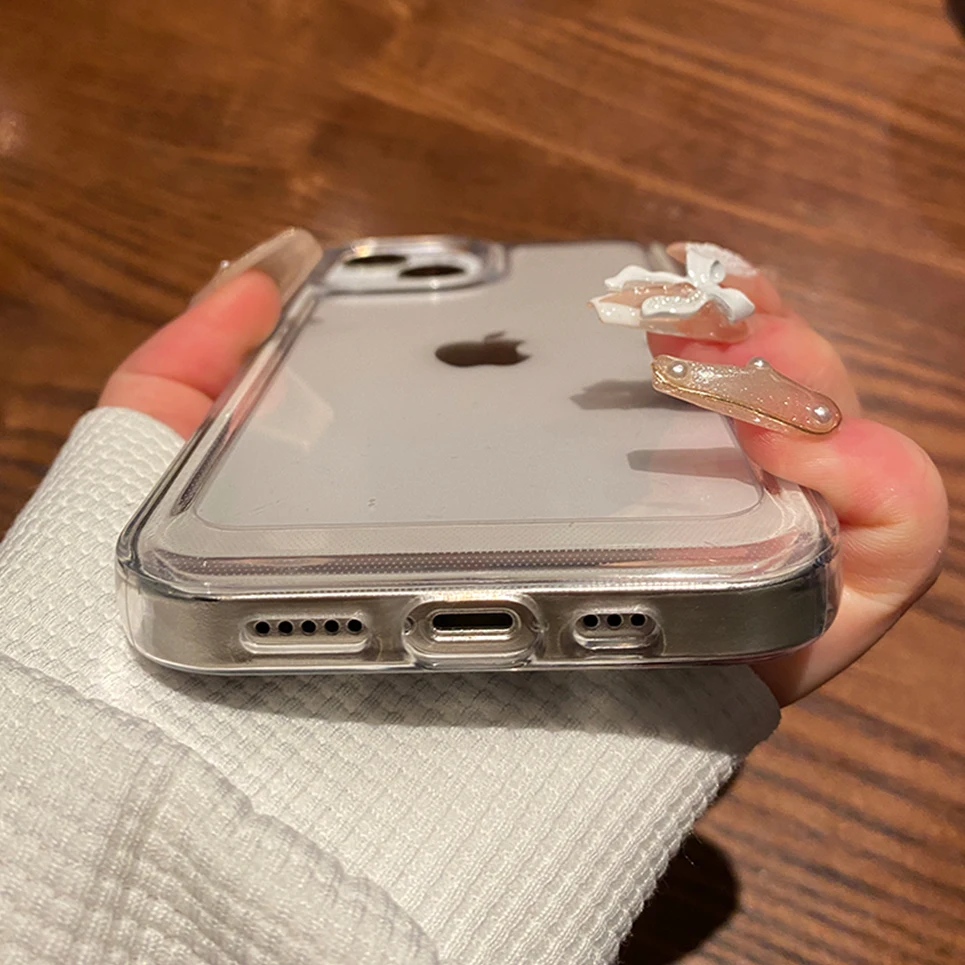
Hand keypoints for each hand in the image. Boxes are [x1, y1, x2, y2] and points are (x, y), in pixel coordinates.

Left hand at [99, 258, 947, 705]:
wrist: (256, 827)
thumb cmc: (205, 661)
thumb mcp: (171, 496)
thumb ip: (199, 376)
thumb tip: (278, 264)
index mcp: (506, 502)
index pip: (613, 390)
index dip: (653, 318)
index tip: (637, 283)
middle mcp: (604, 548)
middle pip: (729, 421)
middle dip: (748, 343)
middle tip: (704, 313)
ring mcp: (676, 605)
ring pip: (819, 485)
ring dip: (821, 400)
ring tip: (769, 371)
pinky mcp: (731, 674)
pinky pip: (862, 583)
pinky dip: (885, 503)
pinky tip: (827, 450)